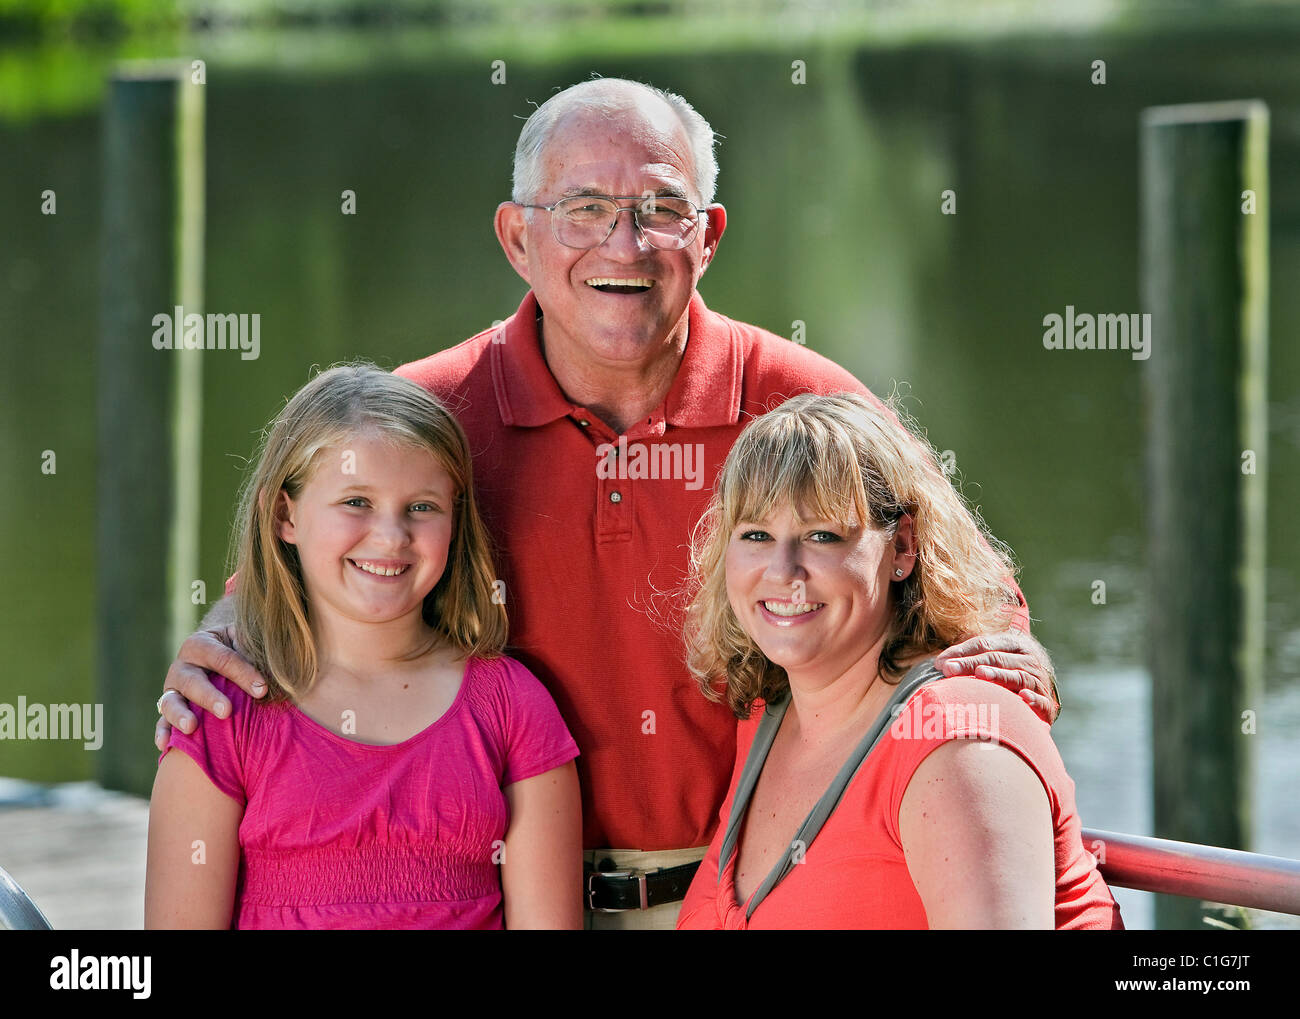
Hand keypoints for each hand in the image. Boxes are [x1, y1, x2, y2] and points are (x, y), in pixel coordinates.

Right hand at [154, 626, 266, 750]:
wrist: (221, 654)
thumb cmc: (240, 648)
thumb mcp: (245, 641)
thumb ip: (253, 649)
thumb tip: (274, 665)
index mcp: (202, 644)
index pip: (222, 658)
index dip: (243, 673)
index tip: (262, 689)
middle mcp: (182, 666)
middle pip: (192, 681)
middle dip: (210, 696)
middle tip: (227, 711)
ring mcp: (172, 689)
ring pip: (170, 701)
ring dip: (180, 714)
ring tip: (191, 727)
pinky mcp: (168, 709)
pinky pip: (161, 722)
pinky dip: (162, 733)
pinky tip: (165, 745)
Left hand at [934, 632, 1058, 724]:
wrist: (1045, 684)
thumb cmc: (1008, 669)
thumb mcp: (992, 656)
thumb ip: (967, 657)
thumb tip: (938, 663)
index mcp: (1014, 643)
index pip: (985, 644)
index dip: (962, 652)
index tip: (940, 663)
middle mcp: (1028, 659)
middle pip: (998, 659)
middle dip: (972, 664)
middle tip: (950, 669)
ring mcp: (1039, 680)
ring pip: (1018, 676)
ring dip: (999, 676)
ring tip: (980, 675)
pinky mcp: (1048, 704)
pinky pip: (1042, 701)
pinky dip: (1033, 699)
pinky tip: (1022, 697)